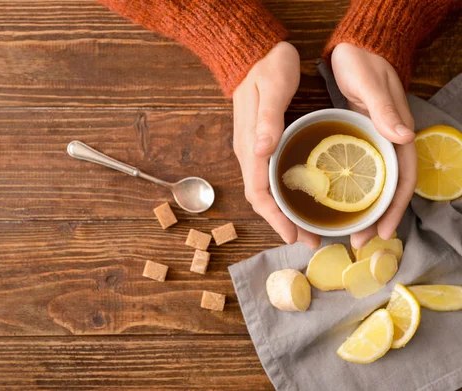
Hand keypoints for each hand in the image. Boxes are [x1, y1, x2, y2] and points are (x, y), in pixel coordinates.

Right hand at [233, 42, 319, 248]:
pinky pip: (270, 179)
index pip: (258, 191)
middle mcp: (249, 152)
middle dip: (282, 222)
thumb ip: (268, 120)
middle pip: (261, 198)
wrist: (254, 53)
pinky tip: (301, 199)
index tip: (292, 236)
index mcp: (250, 145)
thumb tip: (263, 151)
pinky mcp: (262, 144)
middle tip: (309, 239)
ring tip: (307, 228)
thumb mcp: (271, 88)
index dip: (275, 217)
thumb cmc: (267, 68)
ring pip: (266, 191)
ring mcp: (254, 149)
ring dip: (284, 213)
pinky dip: (285, 196)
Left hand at [331, 43, 416, 247]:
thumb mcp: (372, 86)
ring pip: (369, 185)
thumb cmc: (364, 64)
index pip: (402, 180)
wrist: (354, 48)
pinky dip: (346, 191)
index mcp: (396, 135)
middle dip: (375, 218)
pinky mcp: (355, 139)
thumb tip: (404, 137)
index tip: (383, 232)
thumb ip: (385, 111)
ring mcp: (371, 143)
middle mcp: (386, 144)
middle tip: (357, 242)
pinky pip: (353, 172)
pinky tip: (330, 203)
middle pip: (385, 189)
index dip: (395, 208)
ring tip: (343, 232)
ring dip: (360, 210)